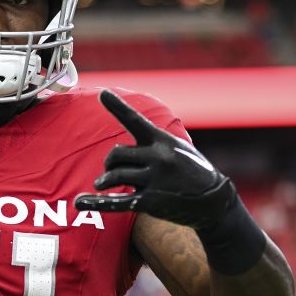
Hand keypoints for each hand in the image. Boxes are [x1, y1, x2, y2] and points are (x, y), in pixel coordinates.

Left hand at [74, 90, 234, 229]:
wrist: (215, 202)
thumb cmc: (193, 171)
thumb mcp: (179, 148)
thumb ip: (152, 144)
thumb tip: (119, 151)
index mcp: (162, 140)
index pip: (135, 120)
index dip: (117, 106)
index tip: (102, 92)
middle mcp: (158, 157)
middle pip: (116, 154)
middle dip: (109, 162)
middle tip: (109, 170)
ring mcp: (154, 179)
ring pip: (114, 176)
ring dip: (104, 181)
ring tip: (101, 185)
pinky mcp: (151, 201)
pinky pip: (117, 201)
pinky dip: (97, 202)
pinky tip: (80, 202)